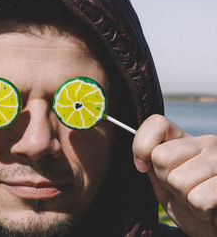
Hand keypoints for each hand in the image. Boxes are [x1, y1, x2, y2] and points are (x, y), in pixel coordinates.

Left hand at [133, 114, 216, 236]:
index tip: (144, 166)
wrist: (213, 228)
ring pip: (179, 180)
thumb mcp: (163, 180)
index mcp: (187, 140)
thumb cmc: (188, 203)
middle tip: (181, 188)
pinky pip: (198, 199)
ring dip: (184, 198)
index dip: (142, 147)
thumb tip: (142, 161)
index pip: (157, 124)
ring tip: (196, 198)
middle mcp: (208, 143)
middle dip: (165, 180)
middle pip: (161, 157)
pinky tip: (208, 208)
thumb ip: (151, 163)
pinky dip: (199, 210)